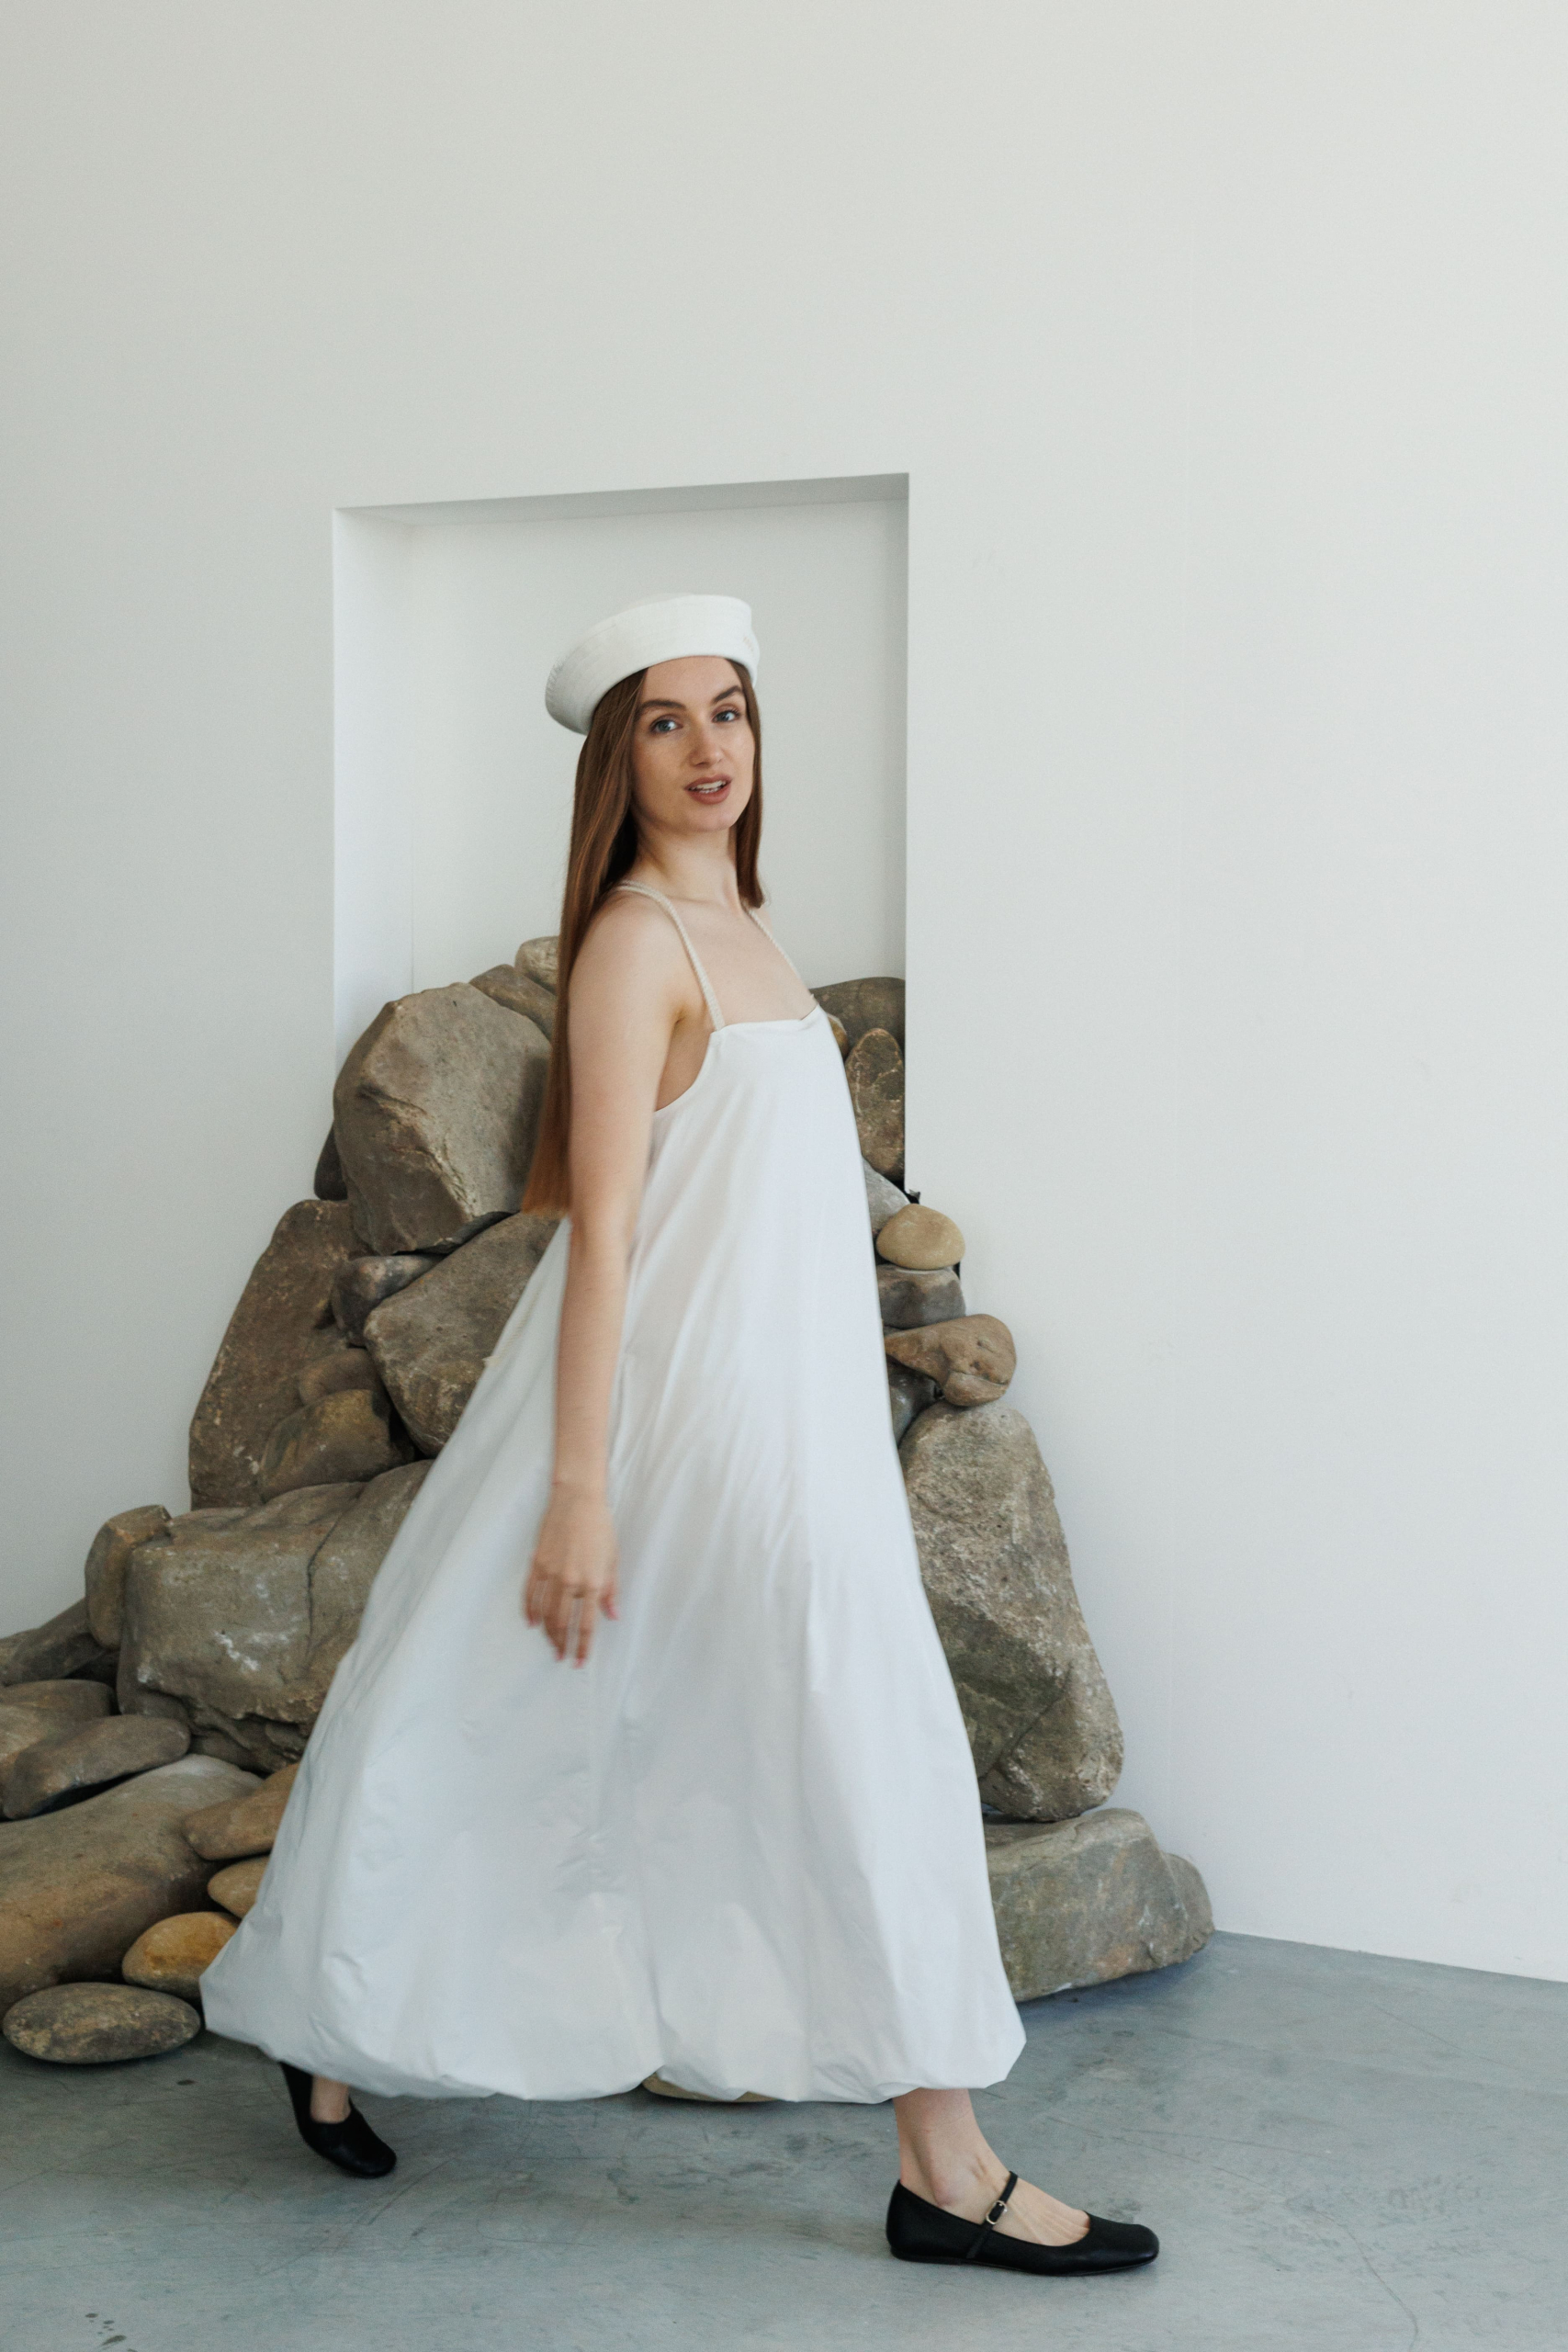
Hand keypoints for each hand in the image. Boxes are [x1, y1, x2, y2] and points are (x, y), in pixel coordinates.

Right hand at [523, 1485, 618, 1665]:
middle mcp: (570, 1581)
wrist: (577, 1500)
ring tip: (551, 1645)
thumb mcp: (612, 1560)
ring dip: (547, 1633)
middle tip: (562, 1657)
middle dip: (562, 1645)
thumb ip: (610, 1591)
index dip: (583, 1647)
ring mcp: (551, 1573)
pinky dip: (530, 1611)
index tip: (580, 1661)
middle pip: (563, 1623)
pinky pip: (530, 1594)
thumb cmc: (600, 1528)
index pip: (586, 1624)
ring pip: (545, 1613)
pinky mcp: (537, 1563)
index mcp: (592, 1582)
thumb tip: (612, 1615)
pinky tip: (532, 1623)